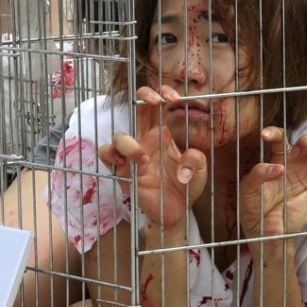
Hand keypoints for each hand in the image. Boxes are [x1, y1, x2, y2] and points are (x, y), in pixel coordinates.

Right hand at [98, 85, 207, 228]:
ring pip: (119, 135)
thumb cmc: (186, 187)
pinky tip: (127, 165)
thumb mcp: (199, 171)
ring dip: (130, 144)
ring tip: (144, 159)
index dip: (163, 93)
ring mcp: (132, 155)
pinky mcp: (122, 172)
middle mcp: (146, 140)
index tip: (175, 97)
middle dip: (143, 95)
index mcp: (163, 134)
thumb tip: (185, 159)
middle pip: (137, 106)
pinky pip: (106, 155)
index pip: (158, 105)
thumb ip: (197, 161)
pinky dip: (112, 155)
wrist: (176, 213)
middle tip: (156, 101)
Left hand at [238, 127, 306, 237]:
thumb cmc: (255, 208)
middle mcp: (300, 162)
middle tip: (298, 151)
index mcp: (280, 157)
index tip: (265, 136)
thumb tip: (278, 168)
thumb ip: (258, 174)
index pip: (281, 137)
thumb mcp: (247, 190)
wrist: (265, 234)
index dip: (275, 132)